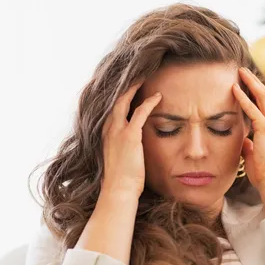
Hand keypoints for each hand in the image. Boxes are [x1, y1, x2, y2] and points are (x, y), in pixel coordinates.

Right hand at [101, 82, 161, 196]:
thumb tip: (135, 148)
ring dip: (135, 88)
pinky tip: (158, 96)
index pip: (113, 109)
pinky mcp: (129, 135)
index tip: (130, 88)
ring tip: (145, 77)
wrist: (118, 189)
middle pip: (116, 100)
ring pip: (125, 101)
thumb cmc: (122, 179)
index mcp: (106, 134)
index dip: (122, 97)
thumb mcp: (121, 159)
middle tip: (137, 75)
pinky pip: (140, 112)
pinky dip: (149, 102)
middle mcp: (109, 129)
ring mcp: (117, 131)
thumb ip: (126, 148)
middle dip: (126, 86)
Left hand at [232, 67, 264, 193]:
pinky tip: (234, 88)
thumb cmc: (264, 174)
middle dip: (256, 82)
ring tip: (240, 71)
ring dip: (251, 82)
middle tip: (244, 71)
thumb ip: (249, 146)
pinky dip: (243, 98)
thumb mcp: (254, 156)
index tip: (249, 83)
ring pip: (263, 96)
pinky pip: (252, 109)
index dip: (258, 93)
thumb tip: (244, 141)